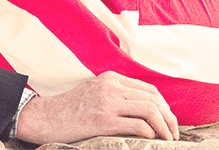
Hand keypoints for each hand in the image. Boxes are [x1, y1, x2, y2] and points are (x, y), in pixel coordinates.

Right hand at [15, 72, 178, 143]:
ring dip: (165, 127)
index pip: (149, 89)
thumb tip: (142, 108)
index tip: (169, 122)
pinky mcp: (104, 120)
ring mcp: (108, 103)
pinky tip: (152, 140)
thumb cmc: (69, 109)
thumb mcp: (94, 91)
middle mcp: (112, 87)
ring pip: (150, 110)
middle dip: (170, 118)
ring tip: (168, 139)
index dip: (165, 107)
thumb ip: (116, 94)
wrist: (45, 117)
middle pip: (154, 99)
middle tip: (173, 134)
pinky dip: (150, 133)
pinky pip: (138, 125)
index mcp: (111, 78)